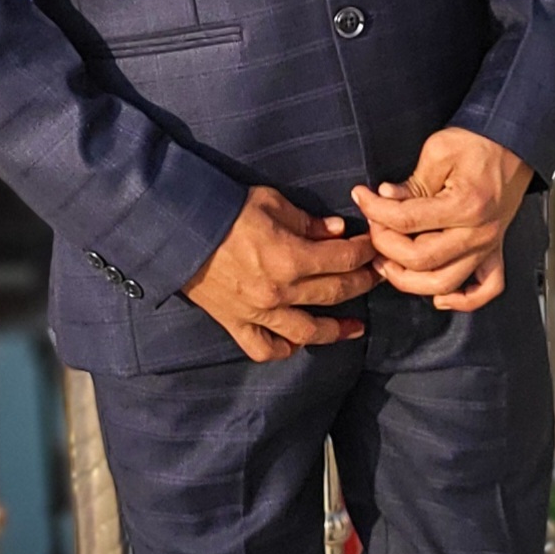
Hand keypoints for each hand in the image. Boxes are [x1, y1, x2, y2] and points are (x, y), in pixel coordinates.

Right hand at [183, 186, 376, 362]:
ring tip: (354, 327)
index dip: (365, 252)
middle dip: (362, 283)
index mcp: (291, 256)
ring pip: (308, 332)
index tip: (375, 247)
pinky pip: (264, 348)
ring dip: (336, 330)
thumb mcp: (270, 203)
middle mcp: (280, 291)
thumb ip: (307, 221)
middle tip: (376, 278)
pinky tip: (297, 344)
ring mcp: (258, 312)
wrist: (177, 230)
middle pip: (335, 293)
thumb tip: (337, 232)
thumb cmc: (225, 210)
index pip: (343, 258)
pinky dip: (283, 350)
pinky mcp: (236, 323)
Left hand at [353, 128, 532, 312]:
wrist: (513, 144)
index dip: (375, 211)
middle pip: (421, 260)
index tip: (362, 198)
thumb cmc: (479, 144)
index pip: (406, 220)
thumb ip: (411, 182)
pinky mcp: (494, 250)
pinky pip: (486, 289)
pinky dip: (462, 300)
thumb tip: (384, 200)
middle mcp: (479, 232)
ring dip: (409, 280)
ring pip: (445, 283)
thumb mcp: (438, 151)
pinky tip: (439, 296)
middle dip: (386, 246)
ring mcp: (488, 245)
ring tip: (388, 263)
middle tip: (374, 228)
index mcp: (465, 205)